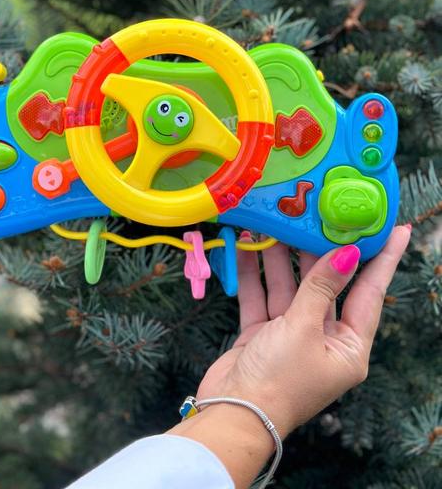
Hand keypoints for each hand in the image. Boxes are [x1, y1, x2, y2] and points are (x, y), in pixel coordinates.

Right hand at [198, 227, 410, 436]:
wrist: (232, 414)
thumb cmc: (279, 381)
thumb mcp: (304, 328)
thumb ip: (321, 286)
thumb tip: (348, 254)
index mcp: (348, 347)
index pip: (370, 293)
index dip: (382, 259)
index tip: (395, 229)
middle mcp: (323, 340)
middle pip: (325, 284)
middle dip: (315, 250)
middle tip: (316, 213)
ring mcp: (291, 336)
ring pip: (289, 287)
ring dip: (278, 257)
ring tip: (273, 223)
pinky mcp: (262, 335)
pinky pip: (261, 297)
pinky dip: (253, 274)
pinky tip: (245, 245)